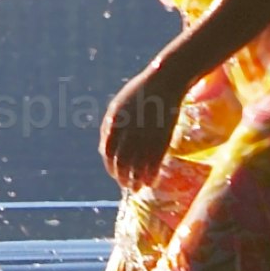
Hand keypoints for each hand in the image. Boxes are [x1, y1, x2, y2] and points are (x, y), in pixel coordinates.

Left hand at [98, 65, 187, 191]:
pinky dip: (151, 175)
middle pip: (122, 161)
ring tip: (137, 188)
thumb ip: (110, 127)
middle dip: (122, 177)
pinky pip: (155, 161)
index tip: (114, 174)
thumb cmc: (139, 94)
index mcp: (115, 121)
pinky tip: (151, 182)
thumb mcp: (118, 107)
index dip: (110, 166)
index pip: (108, 151)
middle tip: (125, 185)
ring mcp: (146, 133)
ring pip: (138, 165)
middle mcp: (129, 130)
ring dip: (136, 180)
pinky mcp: (162, 136)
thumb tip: (104, 150)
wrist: (165, 82)